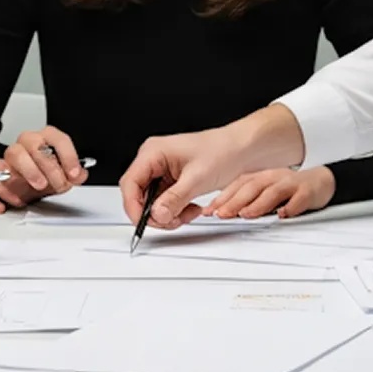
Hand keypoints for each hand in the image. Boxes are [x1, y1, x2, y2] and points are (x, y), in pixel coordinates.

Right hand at [0, 126, 89, 203]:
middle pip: (35, 144)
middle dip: (49, 166)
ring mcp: (12, 154)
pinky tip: (19, 197)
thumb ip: (75, 173)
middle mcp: (28, 142)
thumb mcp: (66, 176)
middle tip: (59, 183)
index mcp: (46, 139)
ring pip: (14, 152)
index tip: (74, 173)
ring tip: (40, 185)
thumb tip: (80, 173)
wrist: (30, 188)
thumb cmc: (48, 176)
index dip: (68, 156)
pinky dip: (7, 186)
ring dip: (30, 171)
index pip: (58, 138)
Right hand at [119, 105, 305, 229]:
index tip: (144, 222)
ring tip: (187, 214)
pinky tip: (190, 209)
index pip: (130, 182)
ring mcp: (162, 169)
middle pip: (139, 193)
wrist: (242, 149)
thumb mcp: (197, 179)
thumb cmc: (222, 152)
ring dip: (168, 213)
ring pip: (152, 200)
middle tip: (172, 221)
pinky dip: (175, 209)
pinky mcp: (172, 178)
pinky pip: (164, 199)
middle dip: (155, 212)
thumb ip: (174, 199)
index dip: (134, 206)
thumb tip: (156, 214)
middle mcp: (153, 159)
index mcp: (152, 152)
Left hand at [203, 166, 335, 219]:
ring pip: (271, 192)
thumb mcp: (266, 191)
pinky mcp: (307, 191)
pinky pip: (299, 199)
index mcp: (260, 178)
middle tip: (221, 215)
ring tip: (246, 215)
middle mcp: (272, 178)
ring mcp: (290, 183)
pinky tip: (284, 215)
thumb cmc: (289, 189)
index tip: (209, 211)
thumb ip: (248, 200)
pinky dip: (291, 207)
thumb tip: (224, 212)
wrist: (320, 180)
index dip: (222, 197)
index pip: (237, 186)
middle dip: (234, 201)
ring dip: (258, 204)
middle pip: (251, 188)